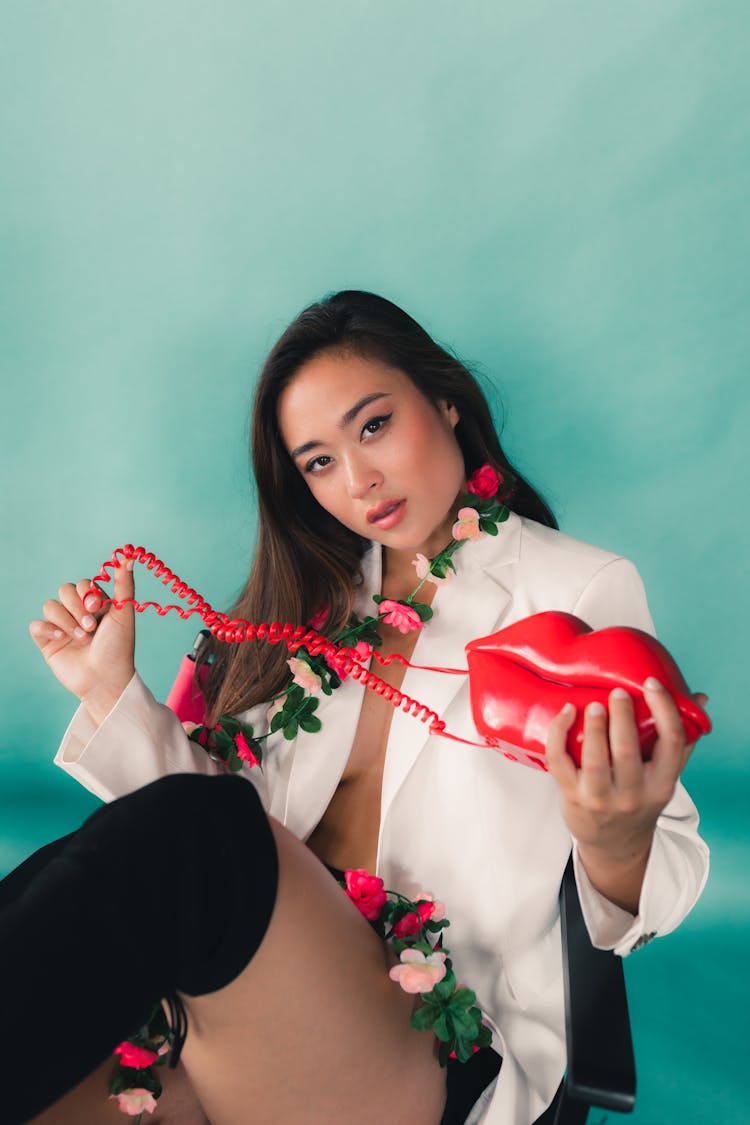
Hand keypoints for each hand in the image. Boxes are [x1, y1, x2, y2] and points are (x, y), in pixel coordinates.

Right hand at [29, 561, 136, 724]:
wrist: (106, 679)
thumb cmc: (119, 647)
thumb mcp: (124, 613)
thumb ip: (124, 584)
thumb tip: (129, 555)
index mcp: (96, 605)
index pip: (83, 584)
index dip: (87, 593)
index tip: (98, 607)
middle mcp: (78, 613)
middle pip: (64, 590)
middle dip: (77, 607)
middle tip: (91, 626)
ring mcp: (61, 627)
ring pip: (50, 606)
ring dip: (66, 620)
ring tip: (81, 638)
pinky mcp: (47, 641)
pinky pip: (36, 624)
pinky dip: (47, 629)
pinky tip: (60, 639)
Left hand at [545, 681, 708, 911]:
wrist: (615, 844)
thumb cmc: (641, 799)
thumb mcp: (666, 775)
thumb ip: (681, 738)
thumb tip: (698, 697)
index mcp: (662, 783)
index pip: (672, 742)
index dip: (664, 709)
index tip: (652, 683)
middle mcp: (633, 793)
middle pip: (628, 751)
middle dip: (623, 717)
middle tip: (618, 692)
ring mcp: (601, 798)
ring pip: (595, 760)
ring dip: (593, 727)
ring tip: (593, 704)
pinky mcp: (573, 796)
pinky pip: (559, 762)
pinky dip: (558, 735)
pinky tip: (565, 713)